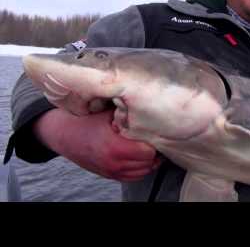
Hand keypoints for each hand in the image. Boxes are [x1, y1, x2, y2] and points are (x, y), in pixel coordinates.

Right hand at [33, 108, 162, 181]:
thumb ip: (126, 112)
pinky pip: (134, 177)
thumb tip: (146, 105)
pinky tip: (139, 155)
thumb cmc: (86, 120)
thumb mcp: (106, 112)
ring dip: (148, 160)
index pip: (147, 151)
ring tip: (146, 145)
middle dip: (153, 150)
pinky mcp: (109, 175)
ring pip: (143, 172)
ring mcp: (111, 171)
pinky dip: (140, 168)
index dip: (153, 140)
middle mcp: (113, 162)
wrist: (64, 135)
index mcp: (114, 146)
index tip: (152, 131)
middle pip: (148, 163)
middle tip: (152, 137)